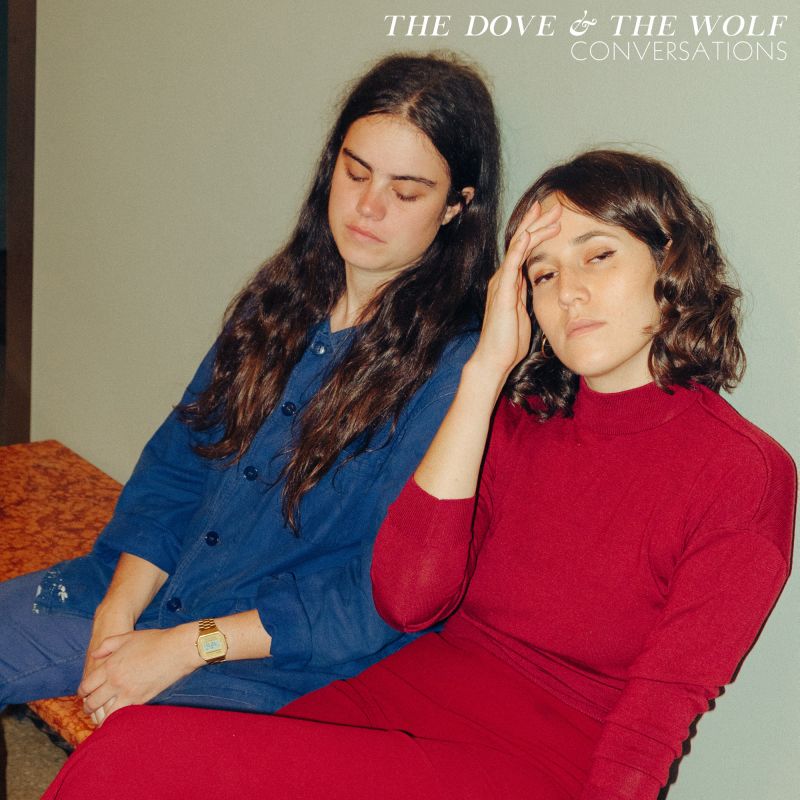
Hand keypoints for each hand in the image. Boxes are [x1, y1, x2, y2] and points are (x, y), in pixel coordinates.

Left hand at [78, 625, 198, 724]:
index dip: (82, 692)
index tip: (84, 694)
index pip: (86, 686)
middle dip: (88, 707)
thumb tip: (95, 655)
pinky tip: (117, 719)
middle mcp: (115, 682)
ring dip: (100, 717)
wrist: (177, 649)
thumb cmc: (154, 640)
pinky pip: (123, 714)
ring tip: (100, 719)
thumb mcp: (127, 637)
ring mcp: (128, 693)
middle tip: (89, 708)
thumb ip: (107, 645)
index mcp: (110, 666)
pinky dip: (117, 718)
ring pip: (106, 714)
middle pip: (92, 703)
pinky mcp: (141, 700)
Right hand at [471, 200, 561, 380]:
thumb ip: (528, 296)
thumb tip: (540, 286)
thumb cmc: (509, 341)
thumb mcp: (524, 312)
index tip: (554, 217)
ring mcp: (501, 283)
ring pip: (517, 247)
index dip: (538, 231)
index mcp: (511, 281)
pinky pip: (511, 264)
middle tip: (555, 205)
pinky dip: (520, 247)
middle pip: (522, 241)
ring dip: (533, 228)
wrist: (494, 359)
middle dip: (538, 222)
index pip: (525, 249)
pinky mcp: (502, 292)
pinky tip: (529, 234)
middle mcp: (504, 277)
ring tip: (548, 213)